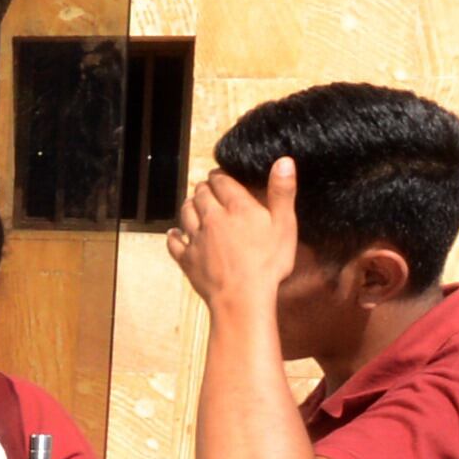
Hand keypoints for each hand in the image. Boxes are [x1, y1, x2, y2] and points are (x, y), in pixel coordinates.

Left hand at [169, 158, 297, 315]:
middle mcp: (212, 219)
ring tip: (192, 202)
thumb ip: (282, 192)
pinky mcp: (187, 258)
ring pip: (185, 214)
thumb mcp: (284, 225)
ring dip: (188, 205)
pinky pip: (174, 242)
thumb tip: (284, 161)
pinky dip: (173, 235)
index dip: (220, 176)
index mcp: (237, 208)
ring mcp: (196, 239)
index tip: (219, 174)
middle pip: (201, 195)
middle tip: (206, 187)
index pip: (223, 182)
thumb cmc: (268, 263)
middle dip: (203, 188)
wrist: (242, 297)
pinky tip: (174, 233)